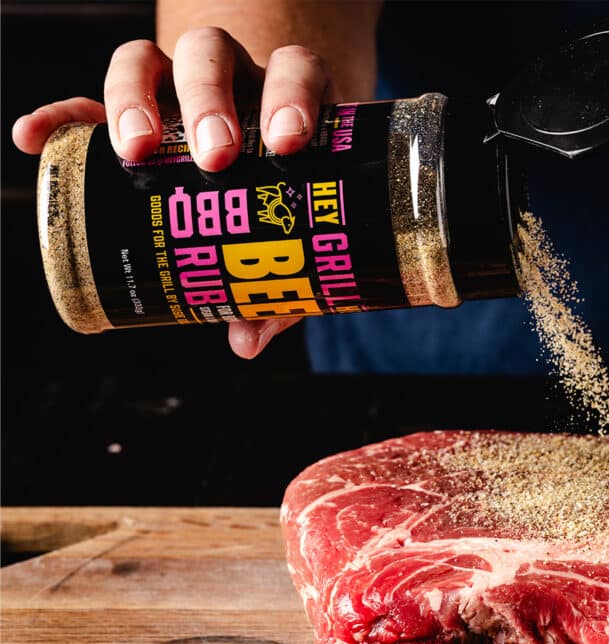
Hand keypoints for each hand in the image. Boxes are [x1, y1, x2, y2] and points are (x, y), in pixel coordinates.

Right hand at [12, 28, 337, 358]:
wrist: (255, 175)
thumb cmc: (279, 209)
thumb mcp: (290, 242)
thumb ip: (281, 290)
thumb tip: (246, 340)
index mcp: (287, 100)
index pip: (294, 71)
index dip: (292, 95)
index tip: (286, 140)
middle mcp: (233, 80)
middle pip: (212, 57)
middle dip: (210, 100)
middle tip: (215, 157)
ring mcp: (174, 89)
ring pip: (149, 59)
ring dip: (136, 97)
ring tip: (134, 150)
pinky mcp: (125, 110)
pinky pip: (83, 99)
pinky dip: (59, 115)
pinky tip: (33, 138)